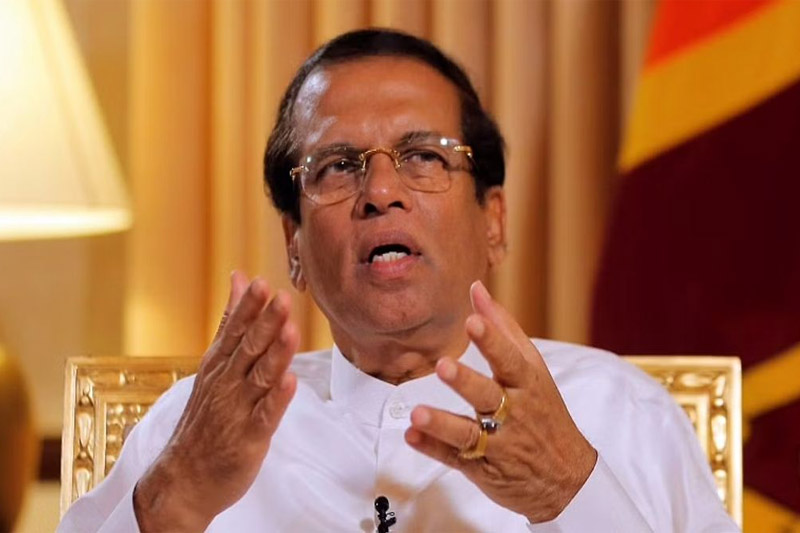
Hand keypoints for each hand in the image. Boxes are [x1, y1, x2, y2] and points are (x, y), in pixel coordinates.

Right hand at [133, 271, 299, 531]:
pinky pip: (266, 416)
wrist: (185, 478)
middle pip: (248, 349)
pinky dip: (277, 399)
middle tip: (281, 297)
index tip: (262, 282)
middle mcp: (227, 383)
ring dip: (275, 354)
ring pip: (259, 377)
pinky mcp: (250, 438)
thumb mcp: (215, 361)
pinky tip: (290, 382)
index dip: (249, 307)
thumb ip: (231, 320)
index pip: (234, 329)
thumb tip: (240, 277)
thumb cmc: (206, 416)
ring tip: (290, 331)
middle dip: (265, 323)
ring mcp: (237, 410)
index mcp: (219, 364)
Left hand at [405, 280, 596, 522]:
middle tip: (443, 366)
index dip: (492, 340)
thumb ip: (503, 328)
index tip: (473, 321)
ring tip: (418, 415)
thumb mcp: (533, 368)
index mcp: (526, 384)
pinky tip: (413, 437)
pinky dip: (433, 448)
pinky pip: (455, 458)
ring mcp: (498, 443)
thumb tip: (477, 289)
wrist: (567, 477)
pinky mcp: (483, 468)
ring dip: (442, 424)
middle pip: (487, 395)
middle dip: (465, 381)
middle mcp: (513, 413)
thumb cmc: (544, 412)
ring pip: (468, 433)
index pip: (509, 359)